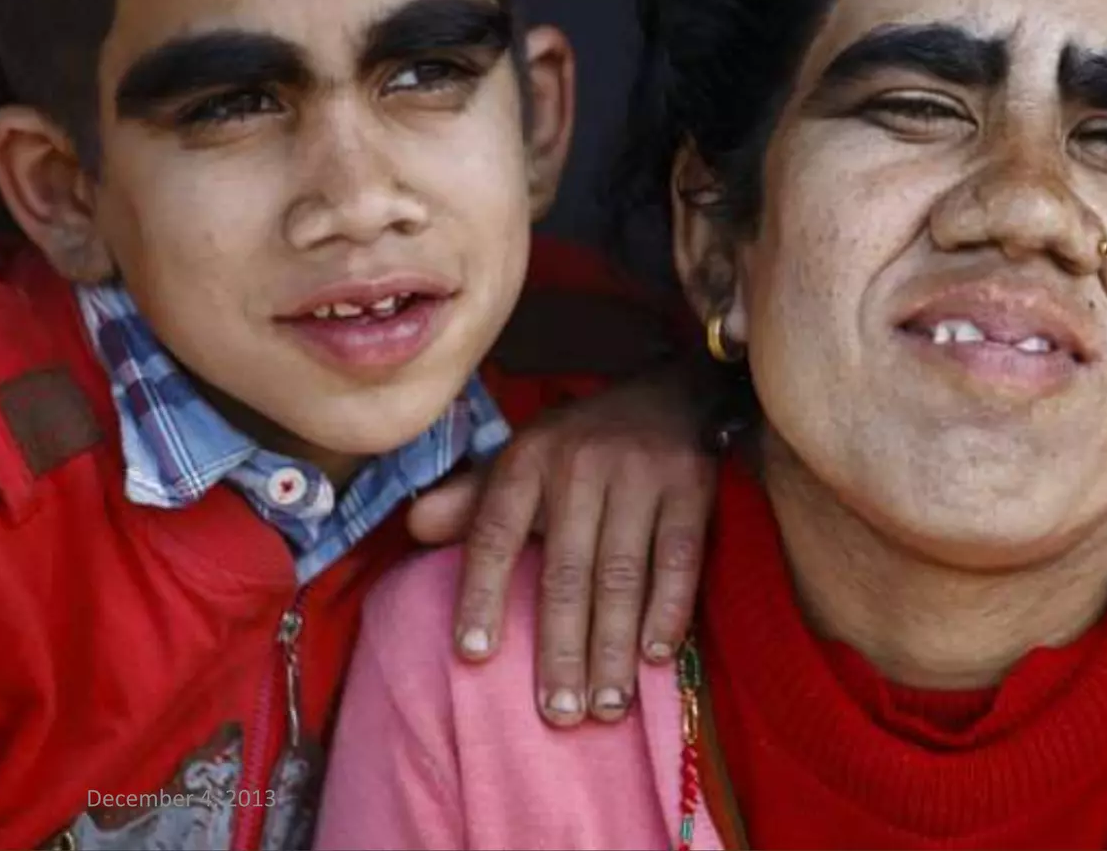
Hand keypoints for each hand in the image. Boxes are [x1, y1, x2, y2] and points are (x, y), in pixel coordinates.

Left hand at [408, 373, 714, 725]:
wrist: (673, 394)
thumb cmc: (585, 444)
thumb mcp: (525, 457)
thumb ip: (473, 498)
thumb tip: (414, 527)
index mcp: (529, 459)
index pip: (493, 532)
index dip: (480, 594)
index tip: (474, 655)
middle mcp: (581, 464)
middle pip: (564, 570)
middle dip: (561, 648)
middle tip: (557, 714)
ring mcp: (640, 473)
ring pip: (621, 574)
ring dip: (613, 648)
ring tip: (605, 706)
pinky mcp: (692, 485)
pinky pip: (679, 558)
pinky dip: (668, 609)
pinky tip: (656, 656)